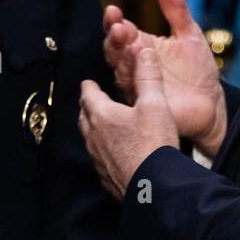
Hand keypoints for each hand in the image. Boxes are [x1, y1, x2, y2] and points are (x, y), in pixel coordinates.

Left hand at [79, 47, 178, 199]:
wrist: (155, 188)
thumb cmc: (153, 143)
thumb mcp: (155, 104)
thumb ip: (148, 76)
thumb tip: (144, 51)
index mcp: (102, 115)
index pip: (88, 95)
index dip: (89, 87)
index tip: (89, 83)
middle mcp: (94, 138)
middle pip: (84, 117)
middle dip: (88, 107)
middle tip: (94, 101)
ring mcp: (98, 160)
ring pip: (90, 140)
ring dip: (94, 130)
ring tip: (103, 126)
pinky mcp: (107, 179)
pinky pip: (100, 161)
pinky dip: (104, 152)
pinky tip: (114, 155)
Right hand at [102, 0, 226, 157]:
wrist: (212, 103)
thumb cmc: (197, 70)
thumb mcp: (189, 34)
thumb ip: (176, 8)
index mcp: (140, 47)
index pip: (119, 31)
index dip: (113, 21)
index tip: (113, 10)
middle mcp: (134, 66)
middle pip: (114, 51)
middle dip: (114, 39)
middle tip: (118, 27)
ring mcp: (137, 87)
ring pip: (121, 72)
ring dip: (123, 58)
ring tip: (130, 44)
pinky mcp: (146, 106)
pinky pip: (136, 95)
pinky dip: (136, 83)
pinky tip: (139, 71)